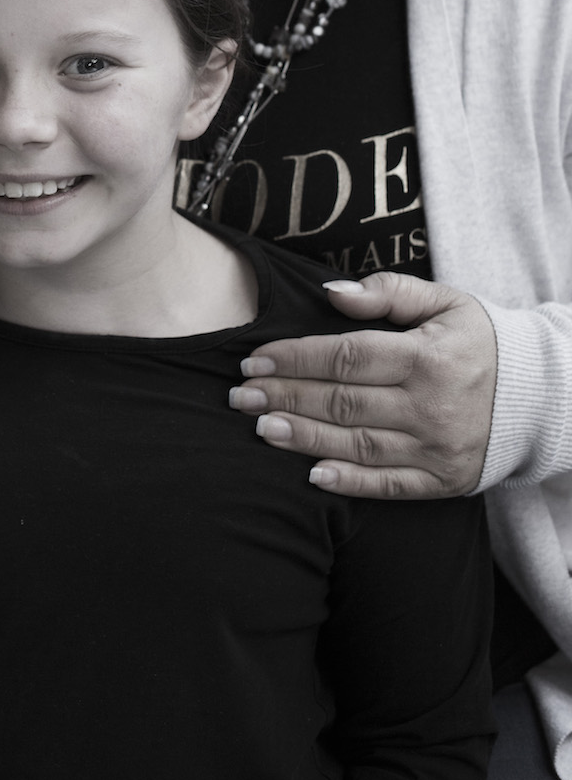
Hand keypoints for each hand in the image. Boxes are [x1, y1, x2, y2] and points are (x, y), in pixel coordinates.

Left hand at [227, 270, 496, 498]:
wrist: (540, 395)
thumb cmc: (479, 340)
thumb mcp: (444, 301)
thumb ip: (388, 293)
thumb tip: (330, 293)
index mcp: (427, 357)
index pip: (346, 357)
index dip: (295, 358)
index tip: (254, 359)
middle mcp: (431, 406)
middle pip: (343, 402)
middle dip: (285, 397)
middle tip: (239, 395)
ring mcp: (437, 448)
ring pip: (358, 445)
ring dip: (303, 437)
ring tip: (261, 427)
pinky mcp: (444, 481)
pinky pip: (390, 486)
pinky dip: (350, 482)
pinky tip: (311, 474)